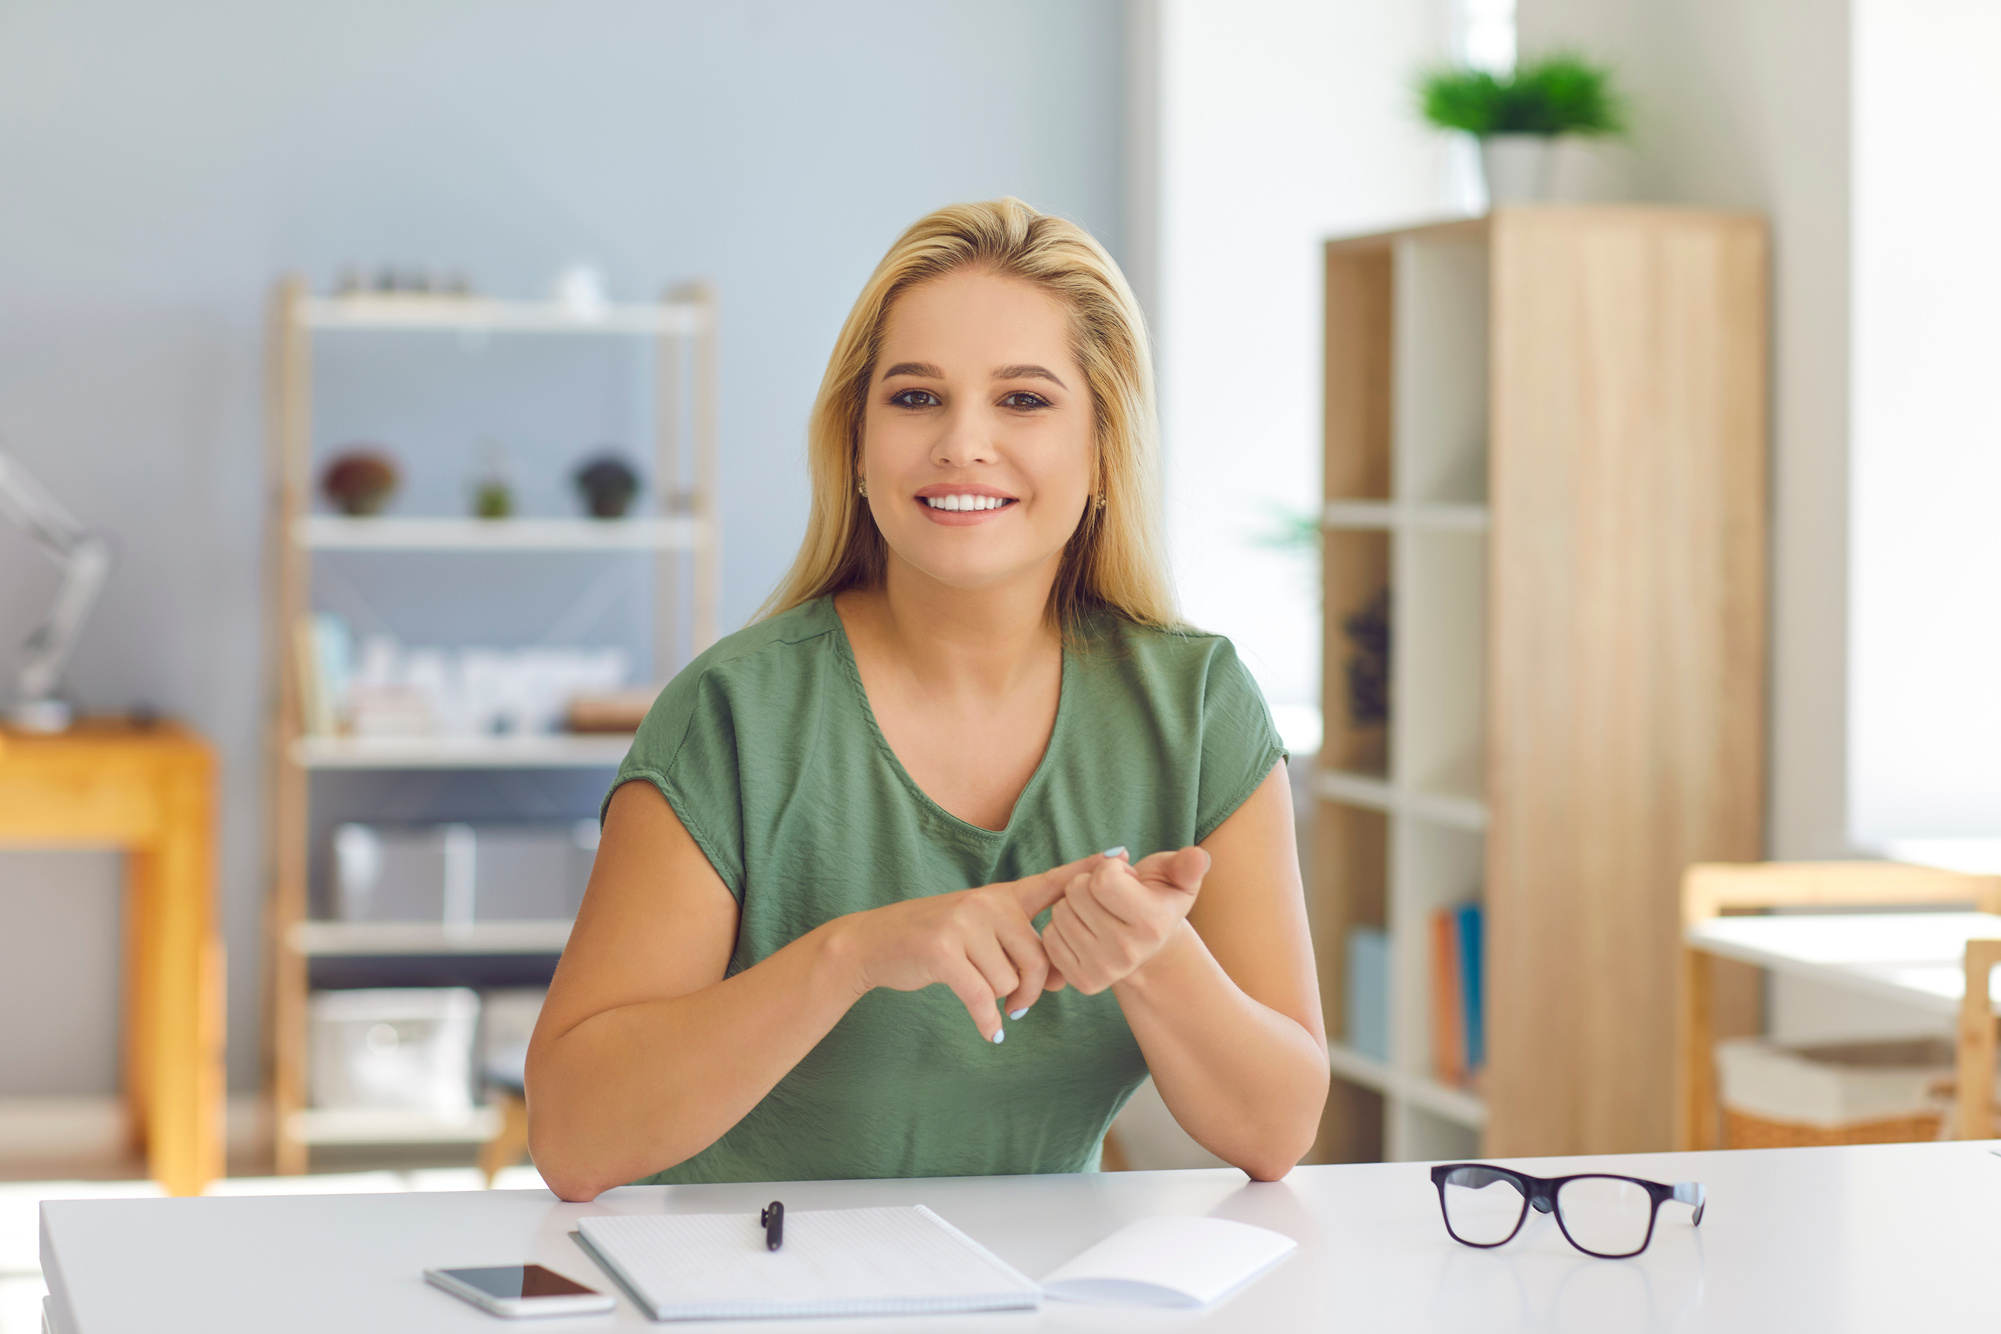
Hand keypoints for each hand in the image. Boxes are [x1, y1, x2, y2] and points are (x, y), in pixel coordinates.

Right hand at [831, 854, 1103, 1042]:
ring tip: (985, 1000)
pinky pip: (981, 997)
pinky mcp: (944, 952)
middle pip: (1037, 956)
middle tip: (1019, 1004)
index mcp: (1000, 897)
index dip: (1084, 871)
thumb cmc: (932, 942)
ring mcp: (963, 925)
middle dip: (1032, 989)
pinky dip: (986, 1020)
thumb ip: (1015, 943)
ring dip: (1000, 1000)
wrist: (874, 944)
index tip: (1120, 855)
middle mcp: (986, 904)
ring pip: (1008, 980)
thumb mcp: (975, 929)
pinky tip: (990, 1031)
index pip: (1051, 881)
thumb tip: (1055, 979)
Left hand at [1040, 846, 1210, 994]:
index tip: (1124, 878)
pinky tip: (1086, 929)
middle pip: (1076, 892)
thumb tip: (1198, 858)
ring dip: (1074, 903)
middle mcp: (1128, 952)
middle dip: (1089, 883)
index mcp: (1152, 924)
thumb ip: (1188, 864)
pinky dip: (1063, 926)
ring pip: (1060, 912)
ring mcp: (1104, 970)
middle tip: (1110, 897)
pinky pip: (1050, 936)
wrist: (1148, 947)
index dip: (1109, 869)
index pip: (1103, 879)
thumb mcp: (1177, 878)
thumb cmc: (1158, 901)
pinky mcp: (1084, 982)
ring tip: (1100, 912)